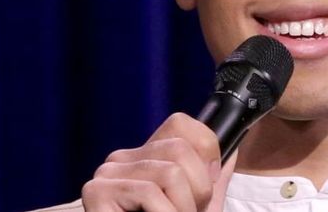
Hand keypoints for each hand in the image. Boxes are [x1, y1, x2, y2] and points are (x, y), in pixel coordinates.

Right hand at [82, 113, 237, 211]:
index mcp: (145, 157)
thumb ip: (211, 182)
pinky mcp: (96, 192)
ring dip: (184, 210)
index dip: (207, 150)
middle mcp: (122, 159)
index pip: (182, 124)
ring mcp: (107, 174)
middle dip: (200, 189)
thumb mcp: (195, 209)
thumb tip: (231, 149)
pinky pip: (150, 192)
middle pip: (181, 148)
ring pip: (170, 172)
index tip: (208, 185)